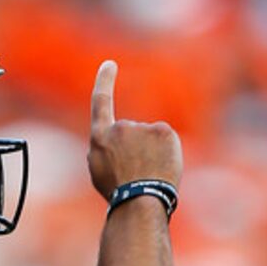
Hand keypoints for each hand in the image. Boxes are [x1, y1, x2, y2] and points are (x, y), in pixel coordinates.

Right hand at [88, 61, 182, 201]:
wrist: (139, 201)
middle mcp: (120, 127)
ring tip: (148, 176)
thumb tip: (116, 138)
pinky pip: (166, 140)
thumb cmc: (118, 193)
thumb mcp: (99, 170)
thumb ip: (105, 148)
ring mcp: (142, 128)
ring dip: (152, 153)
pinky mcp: (162, 130)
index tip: (110, 64)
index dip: (105, 81)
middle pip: (132, 132)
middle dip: (137, 149)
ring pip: (150, 138)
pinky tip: (162, 168)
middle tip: (136, 176)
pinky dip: (167, 153)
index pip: (101, 102)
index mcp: (100, 138)